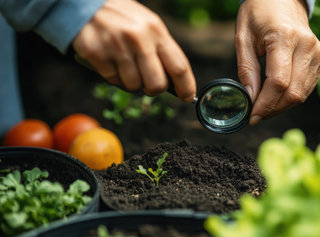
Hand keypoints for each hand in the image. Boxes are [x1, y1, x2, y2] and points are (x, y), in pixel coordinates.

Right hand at [72, 0, 195, 101]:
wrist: (85, 3)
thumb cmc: (123, 19)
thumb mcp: (148, 25)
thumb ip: (161, 50)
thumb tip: (174, 82)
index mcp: (156, 30)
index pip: (179, 67)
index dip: (186, 87)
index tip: (187, 97)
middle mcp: (139, 39)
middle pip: (157, 84)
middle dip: (154, 89)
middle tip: (149, 84)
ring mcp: (117, 47)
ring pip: (134, 86)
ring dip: (131, 82)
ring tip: (126, 66)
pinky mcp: (97, 54)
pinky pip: (113, 81)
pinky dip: (114, 77)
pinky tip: (111, 61)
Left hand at [236, 0, 319, 124]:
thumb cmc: (259, 14)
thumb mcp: (243, 38)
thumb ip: (247, 70)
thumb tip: (250, 99)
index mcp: (284, 37)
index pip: (278, 82)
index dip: (265, 104)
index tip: (252, 116)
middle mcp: (306, 46)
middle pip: (294, 92)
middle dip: (273, 109)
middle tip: (257, 115)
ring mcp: (317, 52)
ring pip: (302, 94)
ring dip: (282, 106)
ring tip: (264, 107)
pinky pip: (308, 87)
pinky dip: (292, 97)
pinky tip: (277, 97)